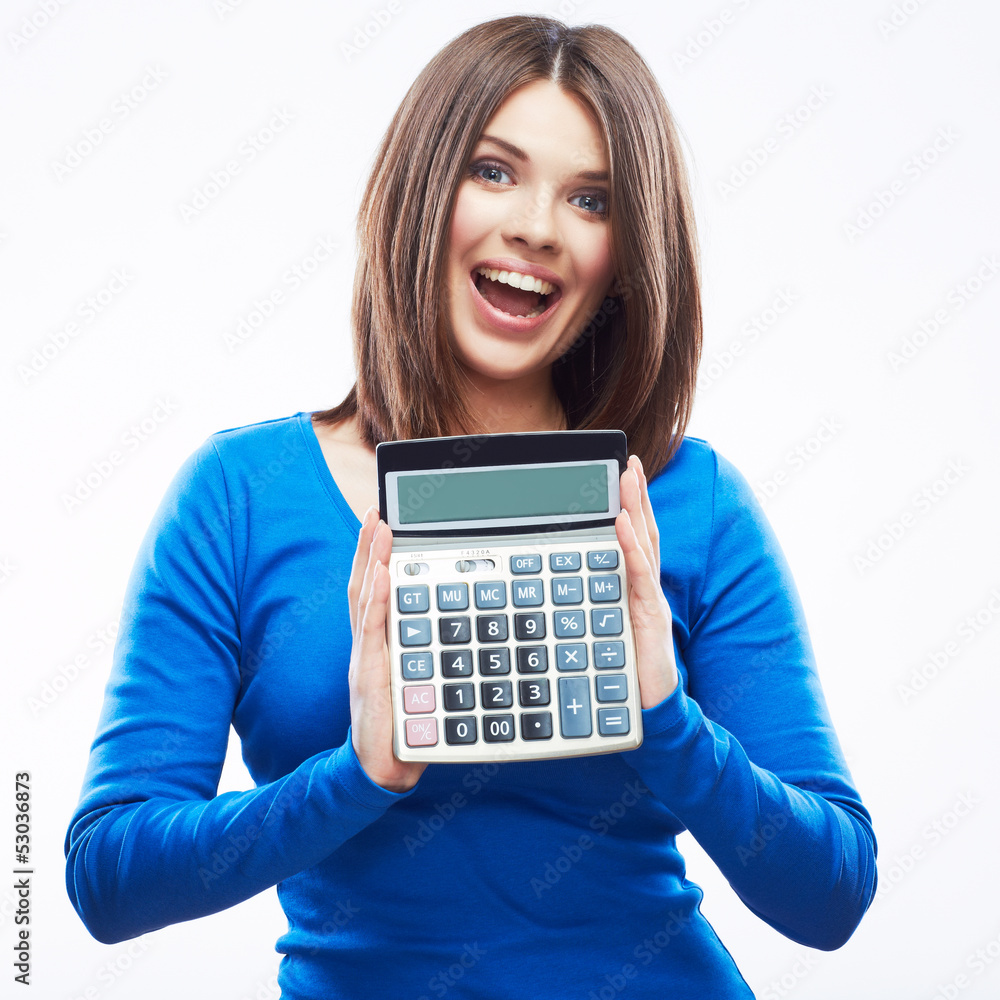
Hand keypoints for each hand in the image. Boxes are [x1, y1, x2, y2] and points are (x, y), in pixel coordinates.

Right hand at [346, 507, 426, 792]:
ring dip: (370, 561)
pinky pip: (370, 631)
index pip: (374, 589)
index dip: (374, 555)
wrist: (388, 766)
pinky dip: (373, 600)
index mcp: (381, 641)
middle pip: (364, 585)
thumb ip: (434, 647)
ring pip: (364, 600)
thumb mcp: (425, 675)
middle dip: (368, 547)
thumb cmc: (409, 721)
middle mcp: (368, 643)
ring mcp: (365, 656)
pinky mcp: (369, 674)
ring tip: (378, 529)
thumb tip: (467, 621)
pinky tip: (380, 575)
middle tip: (376, 513)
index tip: (382, 522)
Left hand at [615, 455, 678, 708]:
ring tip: (629, 477)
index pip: (636, 539)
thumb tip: (562, 588)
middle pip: (644, 533)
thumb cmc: (624, 670)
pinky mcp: (651, 616)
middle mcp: (646, 589)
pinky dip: (632, 546)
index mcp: (635, 589)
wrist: (650, 709)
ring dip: (636, 508)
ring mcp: (651, 600)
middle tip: (629, 463)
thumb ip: (594, 606)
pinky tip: (624, 523)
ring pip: (645, 545)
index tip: (623, 475)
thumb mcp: (604, 630)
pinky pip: (641, 575)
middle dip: (637, 496)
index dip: (632, 507)